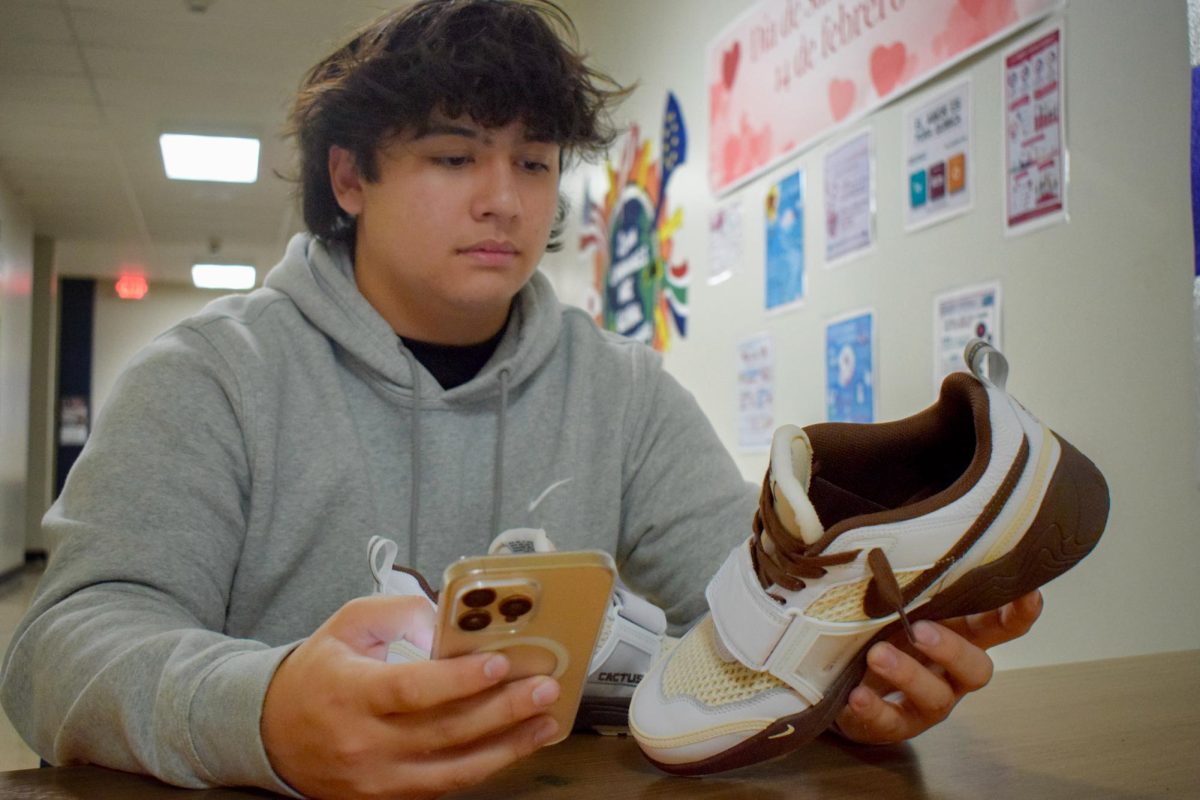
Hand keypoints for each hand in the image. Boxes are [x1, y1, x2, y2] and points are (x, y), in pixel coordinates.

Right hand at [261, 595, 560, 798]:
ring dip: (507, 746)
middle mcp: (363, 743)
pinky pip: (445, 787)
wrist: (271, 733)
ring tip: (546, 721)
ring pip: (453, 770)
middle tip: (544, 688)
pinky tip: (515, 746)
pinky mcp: (387, 798)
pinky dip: (484, 766)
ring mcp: (376, 780)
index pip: (411, 689)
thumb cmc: (319, 671)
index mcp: (349, 693)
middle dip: (502, 709)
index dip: (459, 679)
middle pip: (444, 731)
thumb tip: (447, 625)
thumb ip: (398, 613)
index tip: (500, 662)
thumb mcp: (348, 625)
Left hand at [833, 590, 1042, 744]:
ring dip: (908, 674)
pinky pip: (890, 722)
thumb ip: (907, 579)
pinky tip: (859, 696)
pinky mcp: (894, 725)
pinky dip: (876, 709)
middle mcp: (952, 673)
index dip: (1019, 612)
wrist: (845, 681)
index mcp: (960, 635)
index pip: (1001, 625)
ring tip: (877, 655)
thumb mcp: (897, 602)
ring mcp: (927, 702)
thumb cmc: (882, 630)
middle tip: (920, 630)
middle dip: (952, 649)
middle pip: (976, 668)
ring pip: (936, 697)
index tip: (1028, 591)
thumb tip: (898, 531)